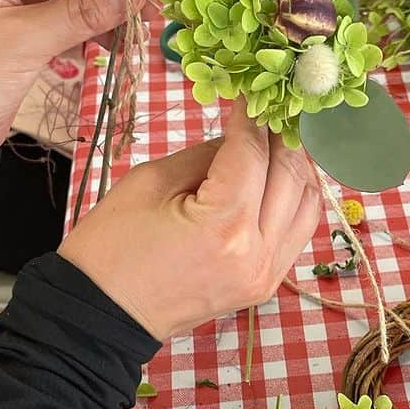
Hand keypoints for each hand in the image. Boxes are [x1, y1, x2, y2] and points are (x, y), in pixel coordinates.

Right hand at [59, 107, 319, 339]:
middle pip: (290, 175)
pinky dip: (294, 201)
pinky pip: (298, 233)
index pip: (253, 154)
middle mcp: (257, 253)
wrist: (102, 314)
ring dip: (296, 168)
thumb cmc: (113, 246)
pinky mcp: (265, 285)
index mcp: (224, 225)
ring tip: (274, 144)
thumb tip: (242, 136)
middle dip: (280, 137)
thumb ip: (207, 155)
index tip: (249, 94)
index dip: (250, 117)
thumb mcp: (151, 182)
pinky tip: (276, 180)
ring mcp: (266, 274)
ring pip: (307, 204)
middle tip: (266, 113)